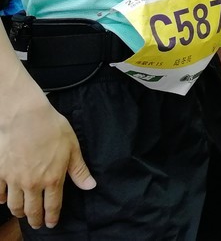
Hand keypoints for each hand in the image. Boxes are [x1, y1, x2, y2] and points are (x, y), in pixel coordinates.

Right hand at [0, 86, 95, 227]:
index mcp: (52, 179)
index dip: (52, 217)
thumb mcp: (72, 148)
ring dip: (19, 212)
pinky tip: (5, 200)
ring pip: (15, 205)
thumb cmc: (52, 129)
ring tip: (23, 214)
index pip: (52, 205)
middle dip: (35, 220)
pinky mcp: (0, 172)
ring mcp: (14, 179)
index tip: (51, 224)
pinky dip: (2, 199)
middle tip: (37, 224)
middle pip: (32, 210)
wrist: (26, 117)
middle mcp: (32, 183)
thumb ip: (79, 170)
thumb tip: (90, 186)